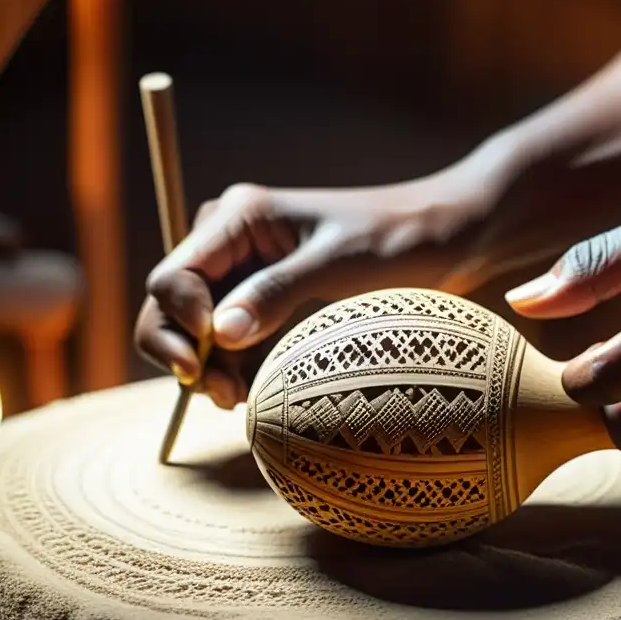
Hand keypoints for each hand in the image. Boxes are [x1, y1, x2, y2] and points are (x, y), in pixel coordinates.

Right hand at [135, 176, 492, 407]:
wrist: (447, 235)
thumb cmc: (399, 237)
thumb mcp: (339, 264)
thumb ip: (276, 293)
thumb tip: (219, 333)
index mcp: (241, 218)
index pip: (173, 277)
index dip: (177, 323)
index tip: (208, 359)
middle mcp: (234, 241)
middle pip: (173, 305)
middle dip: (186, 352)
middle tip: (224, 397)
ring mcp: (252, 271)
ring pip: (200, 328)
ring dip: (209, 367)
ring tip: (239, 401)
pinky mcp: (272, 298)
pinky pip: (234, 337)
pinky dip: (234, 365)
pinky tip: (252, 391)